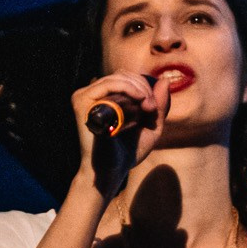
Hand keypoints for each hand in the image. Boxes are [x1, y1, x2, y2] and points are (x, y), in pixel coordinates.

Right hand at [71, 70, 164, 192]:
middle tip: (152, 109)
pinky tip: (140, 100)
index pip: (127, 78)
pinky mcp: (82, 101)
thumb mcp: (151, 127)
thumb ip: (159, 104)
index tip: (154, 107)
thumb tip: (165, 80)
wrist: (110, 172)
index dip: (144, 87)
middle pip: (123, 75)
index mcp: (106, 97)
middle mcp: (93, 94)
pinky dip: (129, 88)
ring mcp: (86, 96)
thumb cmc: (128, 152)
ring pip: (118, 78)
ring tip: (148, 108)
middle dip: (144, 88)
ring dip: (139, 90)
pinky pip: (109, 84)